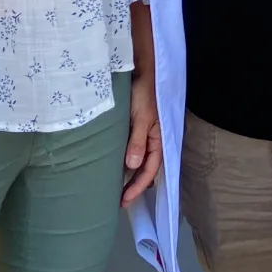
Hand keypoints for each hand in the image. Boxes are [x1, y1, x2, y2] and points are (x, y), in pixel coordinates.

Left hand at [121, 79, 162, 207]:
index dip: (138, 187)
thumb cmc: (143, 92)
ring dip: (128, 176)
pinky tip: (114, 168)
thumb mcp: (141, 117)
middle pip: (145, 169)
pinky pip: (130, 150)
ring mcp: (142, 135)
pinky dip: (123, 162)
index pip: (150, 170)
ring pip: (137, 161)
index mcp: (158, 140)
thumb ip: (137, 141)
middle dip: (134, 186)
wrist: (140, 70)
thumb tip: (132, 167)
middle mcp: (152, 140)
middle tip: (119, 202)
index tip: (124, 200)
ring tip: (115, 190)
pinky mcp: (132, 128)